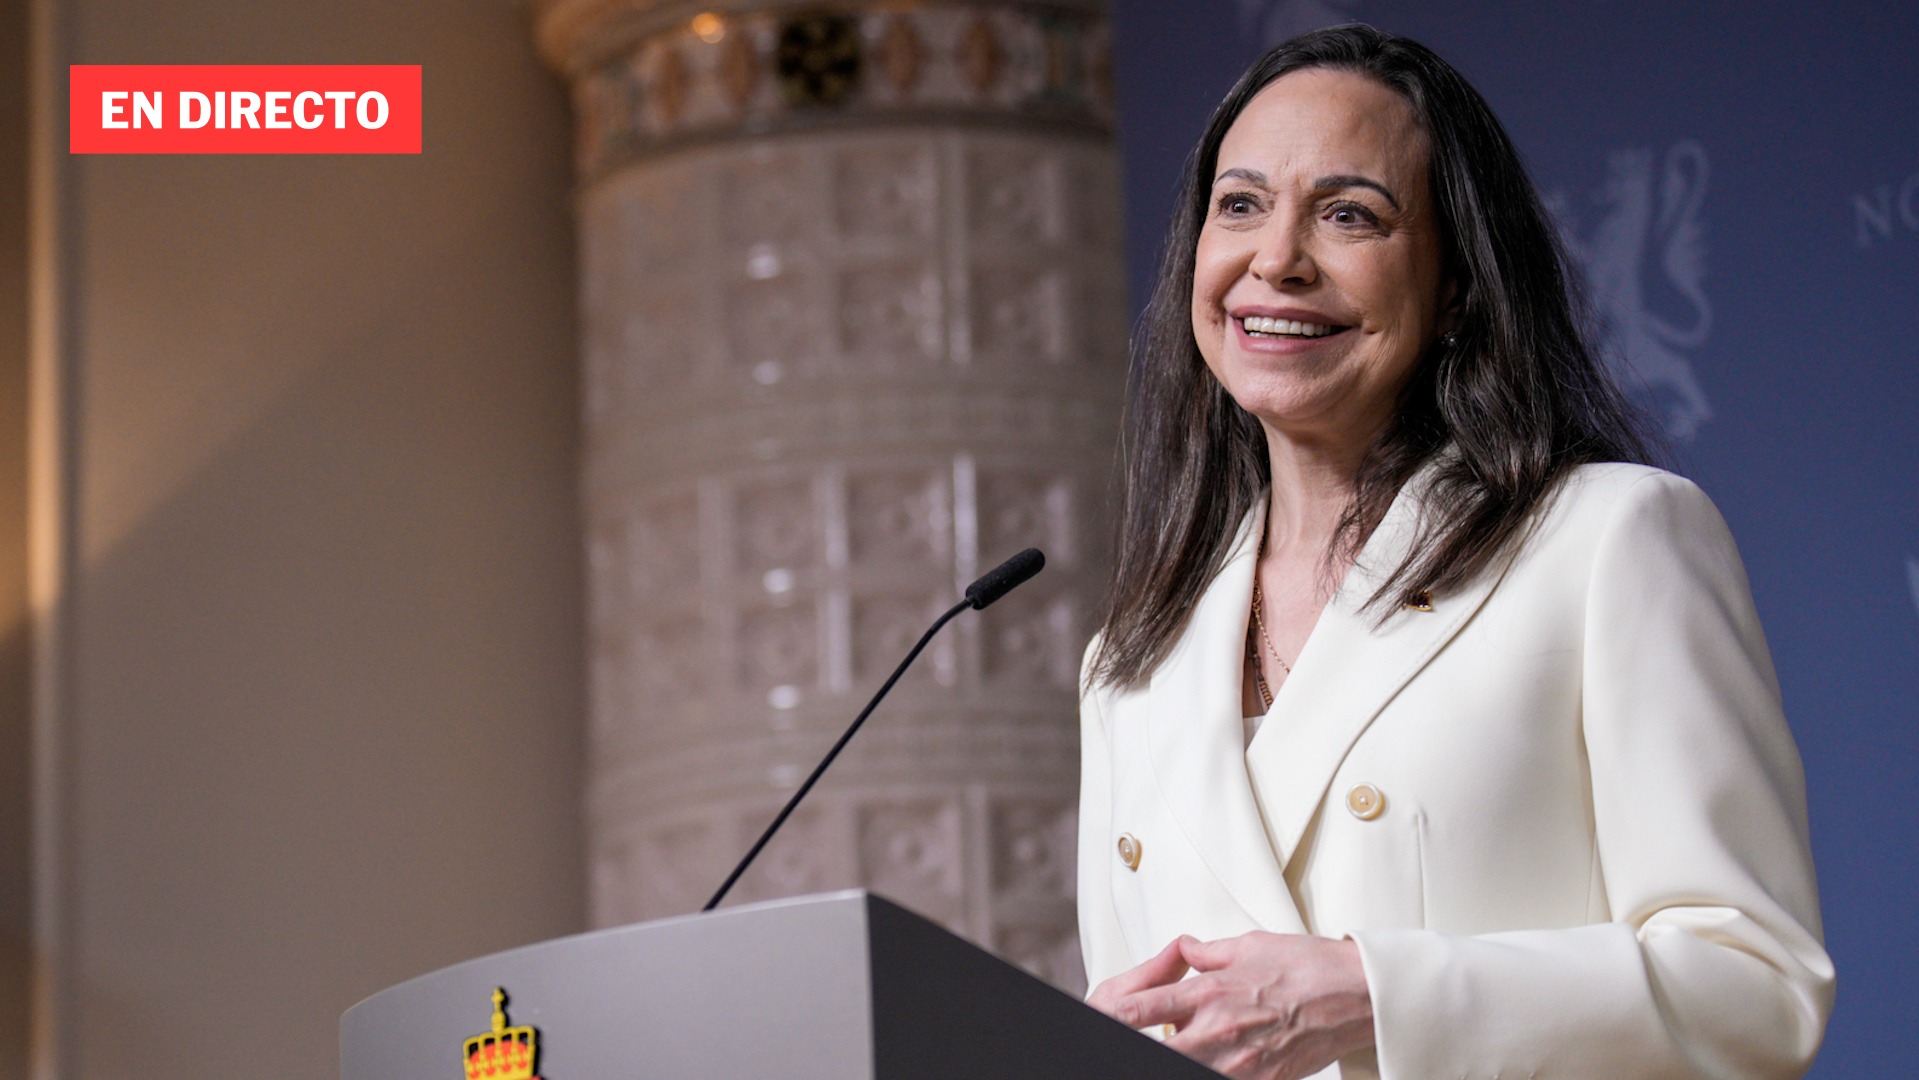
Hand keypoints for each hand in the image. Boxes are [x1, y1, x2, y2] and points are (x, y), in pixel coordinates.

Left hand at [1087, 932, 1374, 1079]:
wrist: (1356, 994)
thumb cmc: (1308, 966)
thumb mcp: (1249, 945)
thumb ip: (1207, 953)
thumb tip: (1184, 950)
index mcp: (1210, 993)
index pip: (1143, 1008)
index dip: (1115, 1017)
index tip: (1100, 1018)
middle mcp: (1219, 1030)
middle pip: (1158, 1049)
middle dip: (1140, 1046)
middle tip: (1131, 1040)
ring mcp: (1241, 1061)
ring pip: (1190, 1068)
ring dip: (1178, 1057)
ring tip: (1180, 1045)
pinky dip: (1214, 1072)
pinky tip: (1213, 1062)